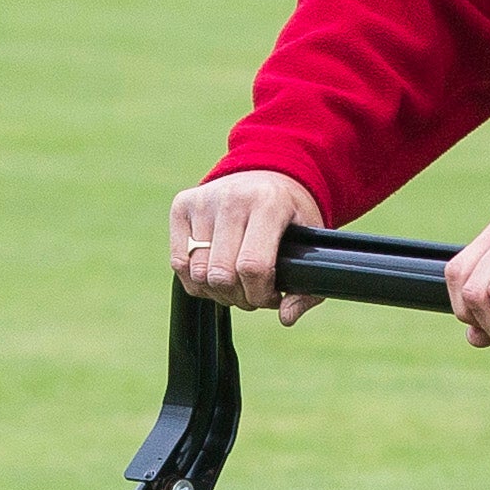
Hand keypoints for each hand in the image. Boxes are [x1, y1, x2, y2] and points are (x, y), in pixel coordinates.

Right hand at [168, 168, 321, 321]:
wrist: (268, 171)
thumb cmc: (291, 215)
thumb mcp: (310, 245)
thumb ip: (307, 287)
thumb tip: (286, 317)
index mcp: (268, 203)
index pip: (252, 266)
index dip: (260, 294)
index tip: (273, 296)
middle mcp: (232, 198)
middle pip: (221, 275)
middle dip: (239, 297)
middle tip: (253, 293)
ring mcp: (203, 200)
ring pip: (197, 273)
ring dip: (217, 292)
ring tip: (236, 285)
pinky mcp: (182, 205)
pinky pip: (179, 263)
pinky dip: (196, 281)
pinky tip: (216, 275)